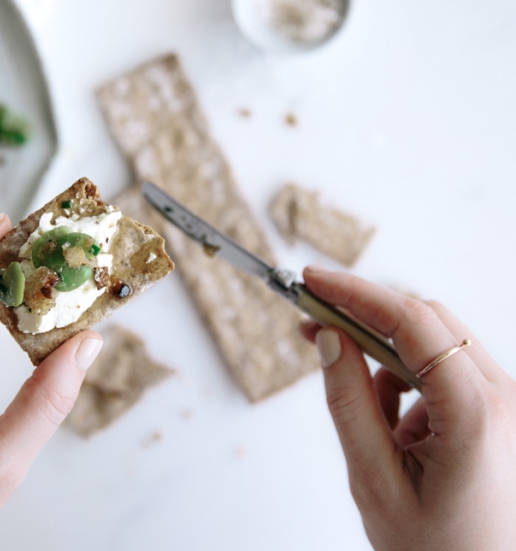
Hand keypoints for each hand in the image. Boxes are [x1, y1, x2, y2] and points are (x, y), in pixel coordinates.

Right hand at [301, 266, 515, 550]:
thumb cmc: (435, 549)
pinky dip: (406, 379)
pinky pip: (444, 369)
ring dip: (384, 355)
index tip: (310, 281)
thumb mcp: (374, 480)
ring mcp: (506, 403)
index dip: (356, 293)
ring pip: (434, 342)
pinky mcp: (497, 410)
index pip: (411, 323)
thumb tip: (329, 338)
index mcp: (476, 414)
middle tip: (310, 322)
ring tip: (361, 407)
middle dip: (363, 315)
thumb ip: (349, 403)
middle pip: (426, 321)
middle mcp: (503, 398)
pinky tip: (391, 423)